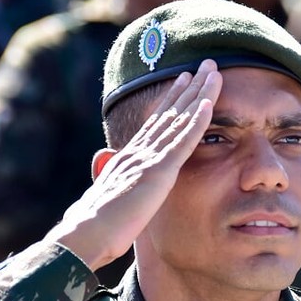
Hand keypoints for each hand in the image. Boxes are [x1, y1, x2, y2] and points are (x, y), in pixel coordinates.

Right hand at [45, 60, 222, 269]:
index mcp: (129, 157)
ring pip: (180, 119)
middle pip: (170, 112)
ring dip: (199, 95)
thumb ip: (107, 175)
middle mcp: (139, 151)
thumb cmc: (94, 225)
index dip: (172, 99)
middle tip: (205, 64)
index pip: (156, 122)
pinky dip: (197, 122)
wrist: (86, 235)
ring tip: (214, 73)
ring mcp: (149, 158)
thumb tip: (101, 161)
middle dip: (190, 86)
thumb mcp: (104, 194)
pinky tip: (208, 104)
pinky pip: (182, 142)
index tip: (184, 79)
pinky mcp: (158, 171)